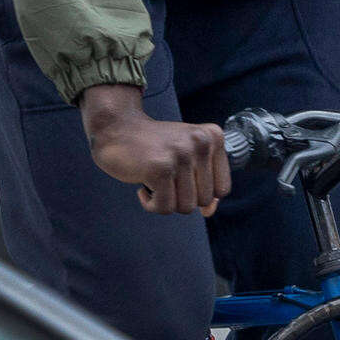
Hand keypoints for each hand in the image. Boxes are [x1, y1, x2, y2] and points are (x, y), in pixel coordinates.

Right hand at [79, 84, 228, 214]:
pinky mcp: (160, 168)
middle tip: (165, 180)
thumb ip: (204, 182)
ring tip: (154, 182)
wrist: (117, 128)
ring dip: (165, 202)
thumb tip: (209, 212)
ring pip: (185, 207)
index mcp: (213, 137)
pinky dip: (150, 204)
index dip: (202, 195)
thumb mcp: (187, 157)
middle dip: (181, 198)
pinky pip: (164, 207)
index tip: (183, 184)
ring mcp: (181, 154)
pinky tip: (143, 188)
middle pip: (203, 200)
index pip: (222, 189)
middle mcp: (201, 143)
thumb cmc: (154, 147)